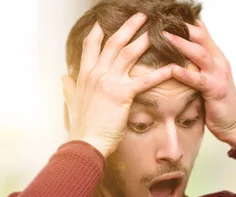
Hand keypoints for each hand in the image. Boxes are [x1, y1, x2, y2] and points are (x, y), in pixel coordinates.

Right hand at [61, 13, 176, 157]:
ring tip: (156, 31)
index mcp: (84, 75)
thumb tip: (63, 78)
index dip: (99, 31)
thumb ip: (68, 88)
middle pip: (113, 43)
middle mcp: (96, 74)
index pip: (91, 45)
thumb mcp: (71, 103)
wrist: (85, 142)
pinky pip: (144, 80)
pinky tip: (172, 68)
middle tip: (141, 17)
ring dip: (143, 40)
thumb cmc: (80, 126)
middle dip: (128, 27)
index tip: (106, 22)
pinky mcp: (122, 95)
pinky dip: (160, 73)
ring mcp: (109, 82)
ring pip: (128, 54)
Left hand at [163, 20, 235, 147]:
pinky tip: (173, 69)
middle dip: (181, 27)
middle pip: (200, 36)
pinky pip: (199, 79)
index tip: (167, 15)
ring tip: (164, 36)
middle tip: (162, 20)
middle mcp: (218, 62)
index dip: (186, 22)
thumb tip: (177, 55)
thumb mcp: (207, 77)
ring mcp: (218, 75)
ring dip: (181, 44)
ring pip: (200, 53)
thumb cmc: (217, 102)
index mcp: (215, 57)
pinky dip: (185, 73)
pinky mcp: (215, 90)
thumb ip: (196, 65)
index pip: (201, 32)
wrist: (235, 123)